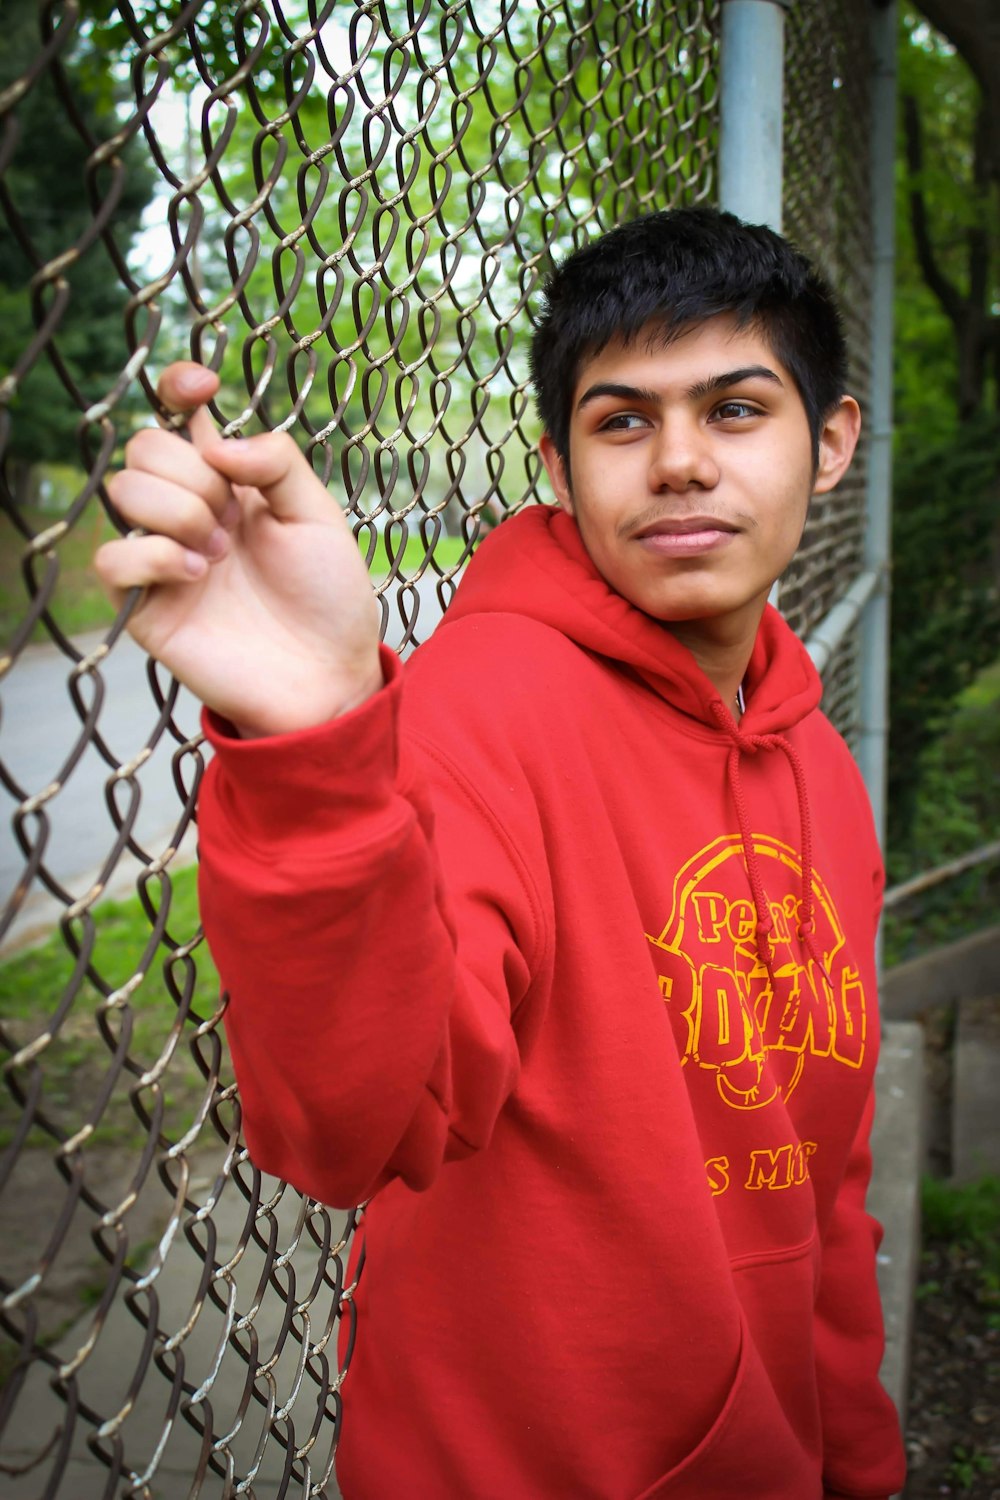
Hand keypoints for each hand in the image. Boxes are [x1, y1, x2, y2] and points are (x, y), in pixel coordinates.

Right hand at [95, 364, 382, 736]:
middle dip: (193, 475)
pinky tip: (196, 576)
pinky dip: (152, 554)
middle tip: (234, 522)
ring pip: (123, 492)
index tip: (201, 388)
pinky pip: (111, 555)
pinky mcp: (144, 604)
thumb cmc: (328, 599)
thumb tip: (218, 442)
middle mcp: (190, 511)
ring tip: (220, 555)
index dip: (177, 386)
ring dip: (178, 513)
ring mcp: (163, 556)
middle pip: (145, 447)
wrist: (328, 676)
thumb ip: (276, 462)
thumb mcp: (319, 516)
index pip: (180, 416)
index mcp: (231, 482)